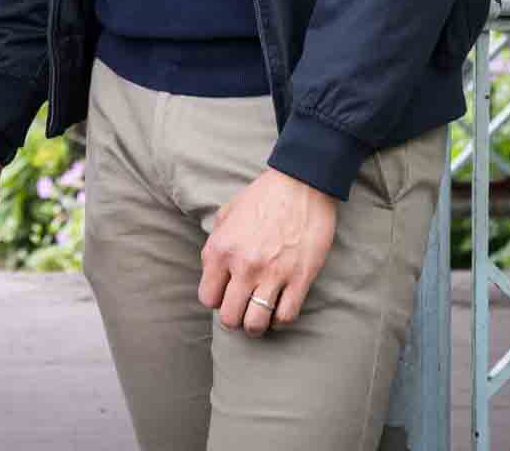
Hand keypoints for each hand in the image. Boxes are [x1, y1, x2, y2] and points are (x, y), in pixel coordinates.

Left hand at [197, 170, 337, 335]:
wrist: (301, 183)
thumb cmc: (263, 196)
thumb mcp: (227, 213)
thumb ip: (215, 242)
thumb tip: (213, 269)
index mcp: (221, 249)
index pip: (207, 297)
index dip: (216, 299)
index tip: (226, 294)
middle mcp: (243, 266)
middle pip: (229, 318)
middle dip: (234, 318)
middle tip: (243, 310)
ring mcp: (272, 274)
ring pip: (256, 324)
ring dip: (256, 326)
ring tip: (260, 317)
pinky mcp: (300, 278)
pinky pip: (286, 316)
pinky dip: (281, 319)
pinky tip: (280, 308)